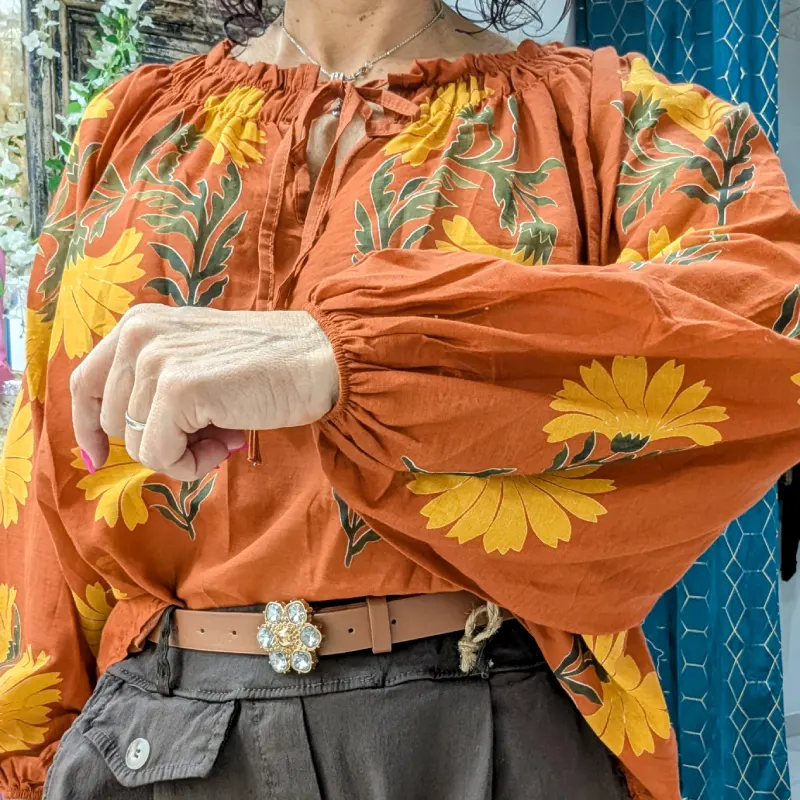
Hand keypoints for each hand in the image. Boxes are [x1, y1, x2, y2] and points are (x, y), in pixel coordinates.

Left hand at [71, 305, 338, 479]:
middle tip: (211, 434)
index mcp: (140, 323)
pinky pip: (161, 455)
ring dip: (182, 454)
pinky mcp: (178, 388)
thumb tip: (125, 437)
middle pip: (113, 423)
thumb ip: (155, 382)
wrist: (317, 359)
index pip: (86, 383)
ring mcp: (157, 359)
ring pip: (137, 444)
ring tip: (225, 433)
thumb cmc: (265, 367)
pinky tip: (228, 442)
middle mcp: (140, 333)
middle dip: (160, 442)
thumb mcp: (195, 359)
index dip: (87, 427)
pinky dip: (192, 465)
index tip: (99, 457)